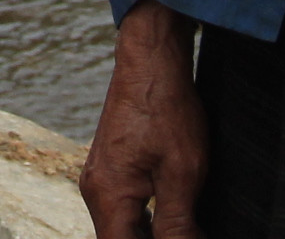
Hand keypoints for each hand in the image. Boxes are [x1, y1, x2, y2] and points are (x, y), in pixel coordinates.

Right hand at [81, 0, 207, 238]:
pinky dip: (146, 223)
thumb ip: (178, 224)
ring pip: (122, 227)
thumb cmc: (166, 110)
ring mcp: (100, 178)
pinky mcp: (111, 169)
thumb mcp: (183, 173)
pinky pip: (124, 209)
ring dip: (151, 237)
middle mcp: (96, 189)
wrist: (151, 62)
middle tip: (188, 233)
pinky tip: (173, 222)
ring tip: (185, 229)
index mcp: (108, 194)